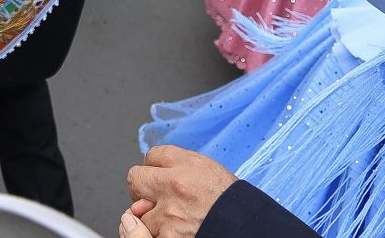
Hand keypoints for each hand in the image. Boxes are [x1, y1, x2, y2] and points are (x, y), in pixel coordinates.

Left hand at [124, 146, 238, 237]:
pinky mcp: (169, 236)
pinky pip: (148, 232)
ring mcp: (170, 214)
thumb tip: (157, 168)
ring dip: (151, 215)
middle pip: (135, 178)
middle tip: (152, 194)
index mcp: (189, 165)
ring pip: (139, 211)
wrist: (249, 229)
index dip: (155, 165)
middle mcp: (176, 186)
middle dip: (141, 186)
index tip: (159, 173)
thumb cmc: (235, 203)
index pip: (153, 154)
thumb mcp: (212, 172)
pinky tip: (173, 230)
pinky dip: (158, 233)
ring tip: (171, 218)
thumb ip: (183, 166)